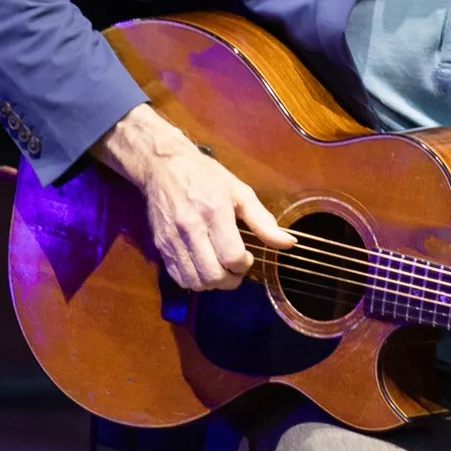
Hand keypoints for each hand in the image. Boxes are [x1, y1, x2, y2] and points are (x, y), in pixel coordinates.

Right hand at [95, 103, 296, 292]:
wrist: (162, 166)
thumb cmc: (205, 177)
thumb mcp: (239, 192)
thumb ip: (263, 221)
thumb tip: (289, 243)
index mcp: (215, 211)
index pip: (231, 256)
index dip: (244, 265)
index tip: (247, 256)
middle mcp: (191, 228)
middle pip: (213, 275)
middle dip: (231, 280)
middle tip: (236, 268)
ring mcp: (172, 239)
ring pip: (195, 281)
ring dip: (212, 283)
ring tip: (219, 269)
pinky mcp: (160, 245)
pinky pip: (178, 278)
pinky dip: (194, 280)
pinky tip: (202, 267)